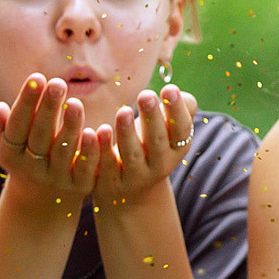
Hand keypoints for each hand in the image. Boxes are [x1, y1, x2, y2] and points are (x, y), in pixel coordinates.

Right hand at [0, 74, 108, 216]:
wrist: (41, 190)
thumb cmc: (20, 147)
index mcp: (9, 153)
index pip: (17, 125)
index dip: (27, 102)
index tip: (37, 77)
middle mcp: (31, 167)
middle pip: (40, 136)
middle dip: (49, 108)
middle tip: (58, 83)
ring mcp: (55, 177)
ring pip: (63, 152)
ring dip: (70, 127)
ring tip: (76, 102)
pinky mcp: (78, 185)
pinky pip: (85, 169)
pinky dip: (91, 151)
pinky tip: (98, 130)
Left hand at [93, 86, 199, 208]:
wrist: (131, 189)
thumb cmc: (150, 146)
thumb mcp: (166, 130)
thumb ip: (176, 110)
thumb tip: (177, 93)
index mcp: (176, 149)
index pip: (181, 130)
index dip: (177, 111)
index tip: (170, 88)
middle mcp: (160, 165)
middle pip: (157, 142)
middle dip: (152, 118)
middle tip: (146, 95)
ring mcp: (135, 177)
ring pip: (132, 156)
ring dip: (127, 134)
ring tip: (122, 111)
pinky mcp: (111, 183)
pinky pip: (106, 165)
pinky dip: (103, 149)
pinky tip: (97, 130)